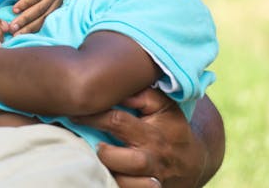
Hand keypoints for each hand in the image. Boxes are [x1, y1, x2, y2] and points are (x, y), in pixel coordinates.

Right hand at [10, 0, 63, 33]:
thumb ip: (30, 13)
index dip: (32, 29)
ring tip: (12, 24)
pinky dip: (25, 3)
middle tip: (14, 33)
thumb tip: (21, 33)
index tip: (18, 37)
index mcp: (58, 2)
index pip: (46, 20)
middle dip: (28, 26)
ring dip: (25, 17)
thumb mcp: (28, 0)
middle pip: (44, 15)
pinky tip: (14, 9)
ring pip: (40, 7)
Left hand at [72, 88, 207, 187]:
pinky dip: (115, 184)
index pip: (117, 121)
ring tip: (95, 159)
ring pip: (122, 181)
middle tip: (88, 140)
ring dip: (106, 170)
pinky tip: (102, 174)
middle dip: (99, 150)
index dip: (92, 116)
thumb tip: (111, 89)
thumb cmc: (170, 127)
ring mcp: (149, 179)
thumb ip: (140, 94)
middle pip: (117, 158)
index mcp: (152, 132)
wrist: (194, 162)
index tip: (75, 112)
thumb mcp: (163, 105)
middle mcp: (150, 158)